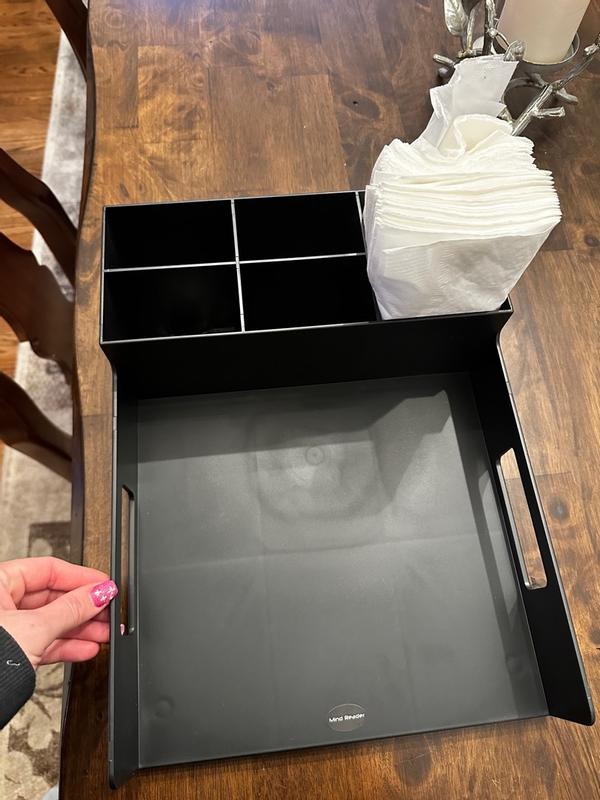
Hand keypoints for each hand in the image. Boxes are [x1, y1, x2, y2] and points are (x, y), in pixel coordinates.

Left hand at [0, 557, 117, 668]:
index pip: (49, 570)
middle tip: (108, 611)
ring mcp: (4, 628)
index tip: (104, 586)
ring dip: (80, 629)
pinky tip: (86, 648)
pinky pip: (43, 642)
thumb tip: (98, 594)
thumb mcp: (35, 627)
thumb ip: (71, 609)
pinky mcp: (8, 652)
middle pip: (52, 597)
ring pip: (50, 622)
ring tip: (104, 633)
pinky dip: (65, 646)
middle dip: (84, 607)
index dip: (80, 578)